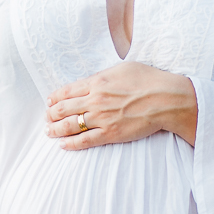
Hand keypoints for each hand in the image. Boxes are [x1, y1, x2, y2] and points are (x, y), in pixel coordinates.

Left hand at [46, 62, 197, 147]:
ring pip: (70, 126)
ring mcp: (101, 118)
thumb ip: (103, 75)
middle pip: (64, 109)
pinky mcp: (110, 133)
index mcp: (96, 82)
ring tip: (49, 132)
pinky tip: (63, 145)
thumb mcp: (122, 69)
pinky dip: (71, 143)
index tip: (49, 102)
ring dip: (56, 129)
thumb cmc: (149, 80)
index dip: (55, 98)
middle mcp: (95, 100)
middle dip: (51, 114)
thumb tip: (92, 80)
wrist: (166, 99)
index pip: (67, 91)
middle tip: (47, 118)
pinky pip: (85, 140)